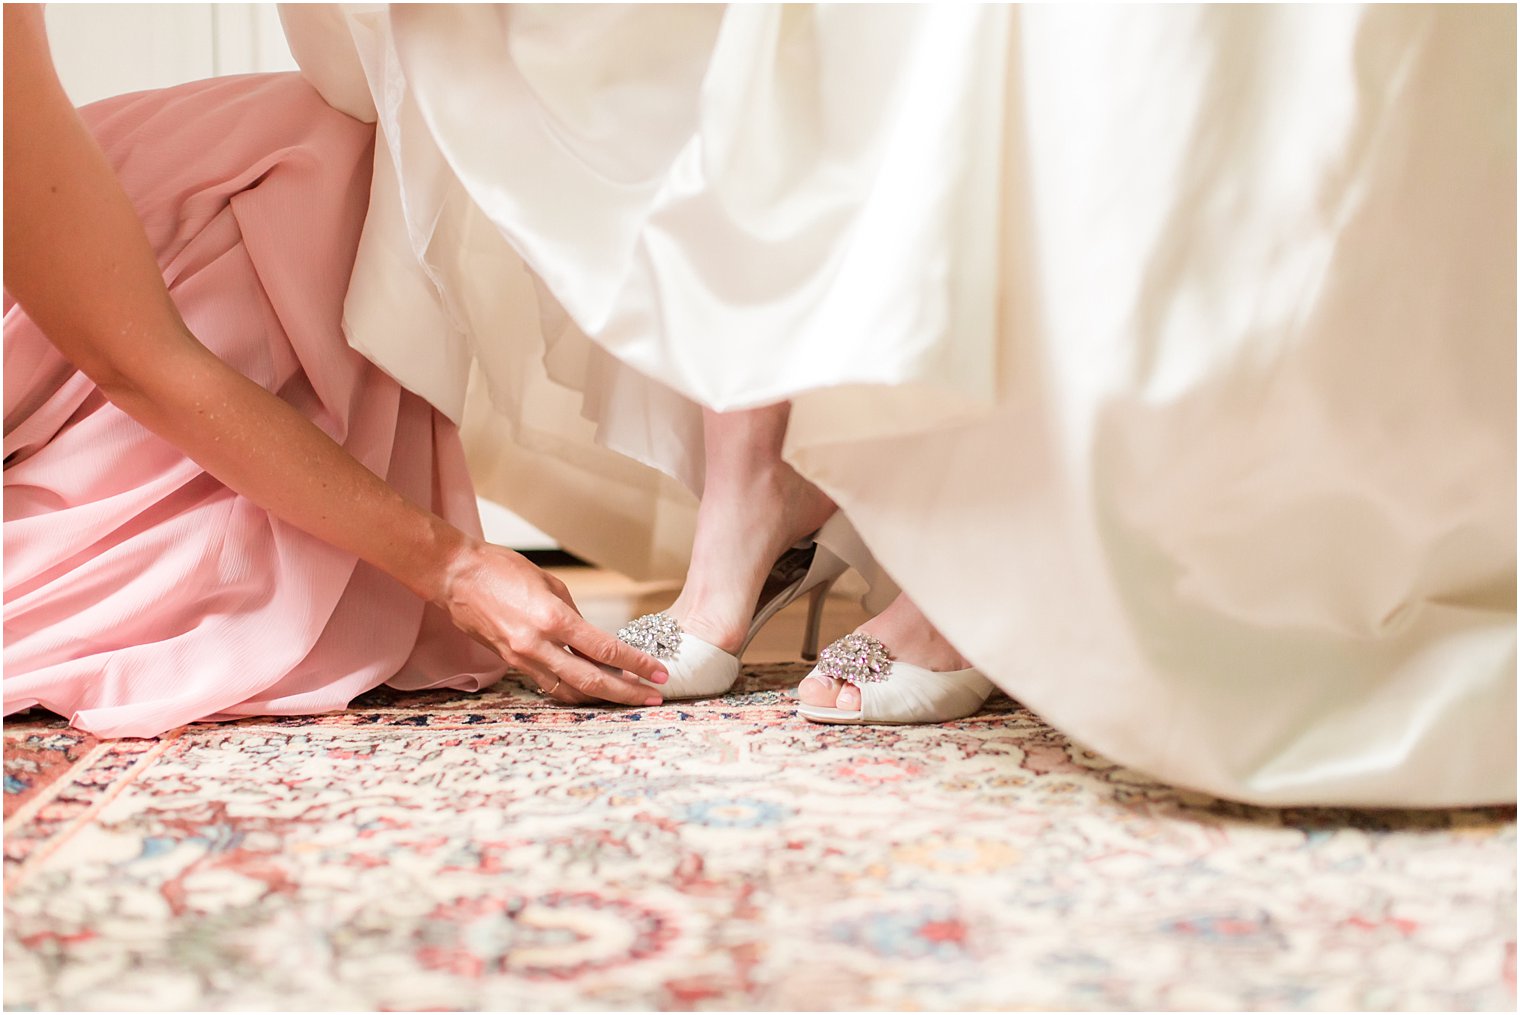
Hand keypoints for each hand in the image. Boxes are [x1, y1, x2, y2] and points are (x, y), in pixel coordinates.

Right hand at [436, 538, 667, 705]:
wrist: (455, 577)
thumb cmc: (501, 569)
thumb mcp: (550, 584)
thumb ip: (574, 616)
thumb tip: (592, 640)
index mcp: (553, 619)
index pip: (604, 650)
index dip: (635, 664)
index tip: (658, 672)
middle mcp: (538, 645)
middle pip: (591, 680)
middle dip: (627, 691)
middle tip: (653, 697)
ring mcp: (523, 658)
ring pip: (569, 690)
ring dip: (601, 698)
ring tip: (627, 698)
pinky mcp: (511, 663)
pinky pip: (548, 684)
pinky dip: (572, 691)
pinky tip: (590, 691)